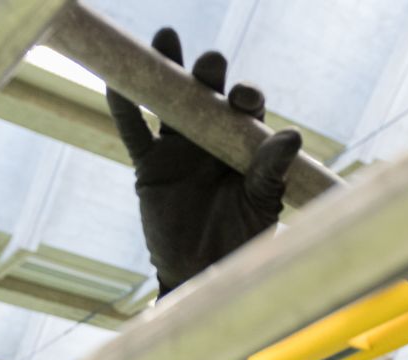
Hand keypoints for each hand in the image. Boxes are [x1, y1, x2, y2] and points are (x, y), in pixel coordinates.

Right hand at [107, 28, 302, 296]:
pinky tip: (115, 81)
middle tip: (210, 67)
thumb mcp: (262, 205)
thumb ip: (272, 170)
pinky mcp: (149, 165)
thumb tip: (291, 135)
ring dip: (166, 70)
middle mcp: (210, 137)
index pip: (244, 107)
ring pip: (168, 100)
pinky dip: (123, 106)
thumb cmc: (242, 239)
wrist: (204, 272)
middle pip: (207, 92)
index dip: (244, 95)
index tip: (243, 97)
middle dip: (209, 73)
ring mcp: (177, 148)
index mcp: (241, 143)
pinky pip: (133, 130)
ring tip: (165, 39)